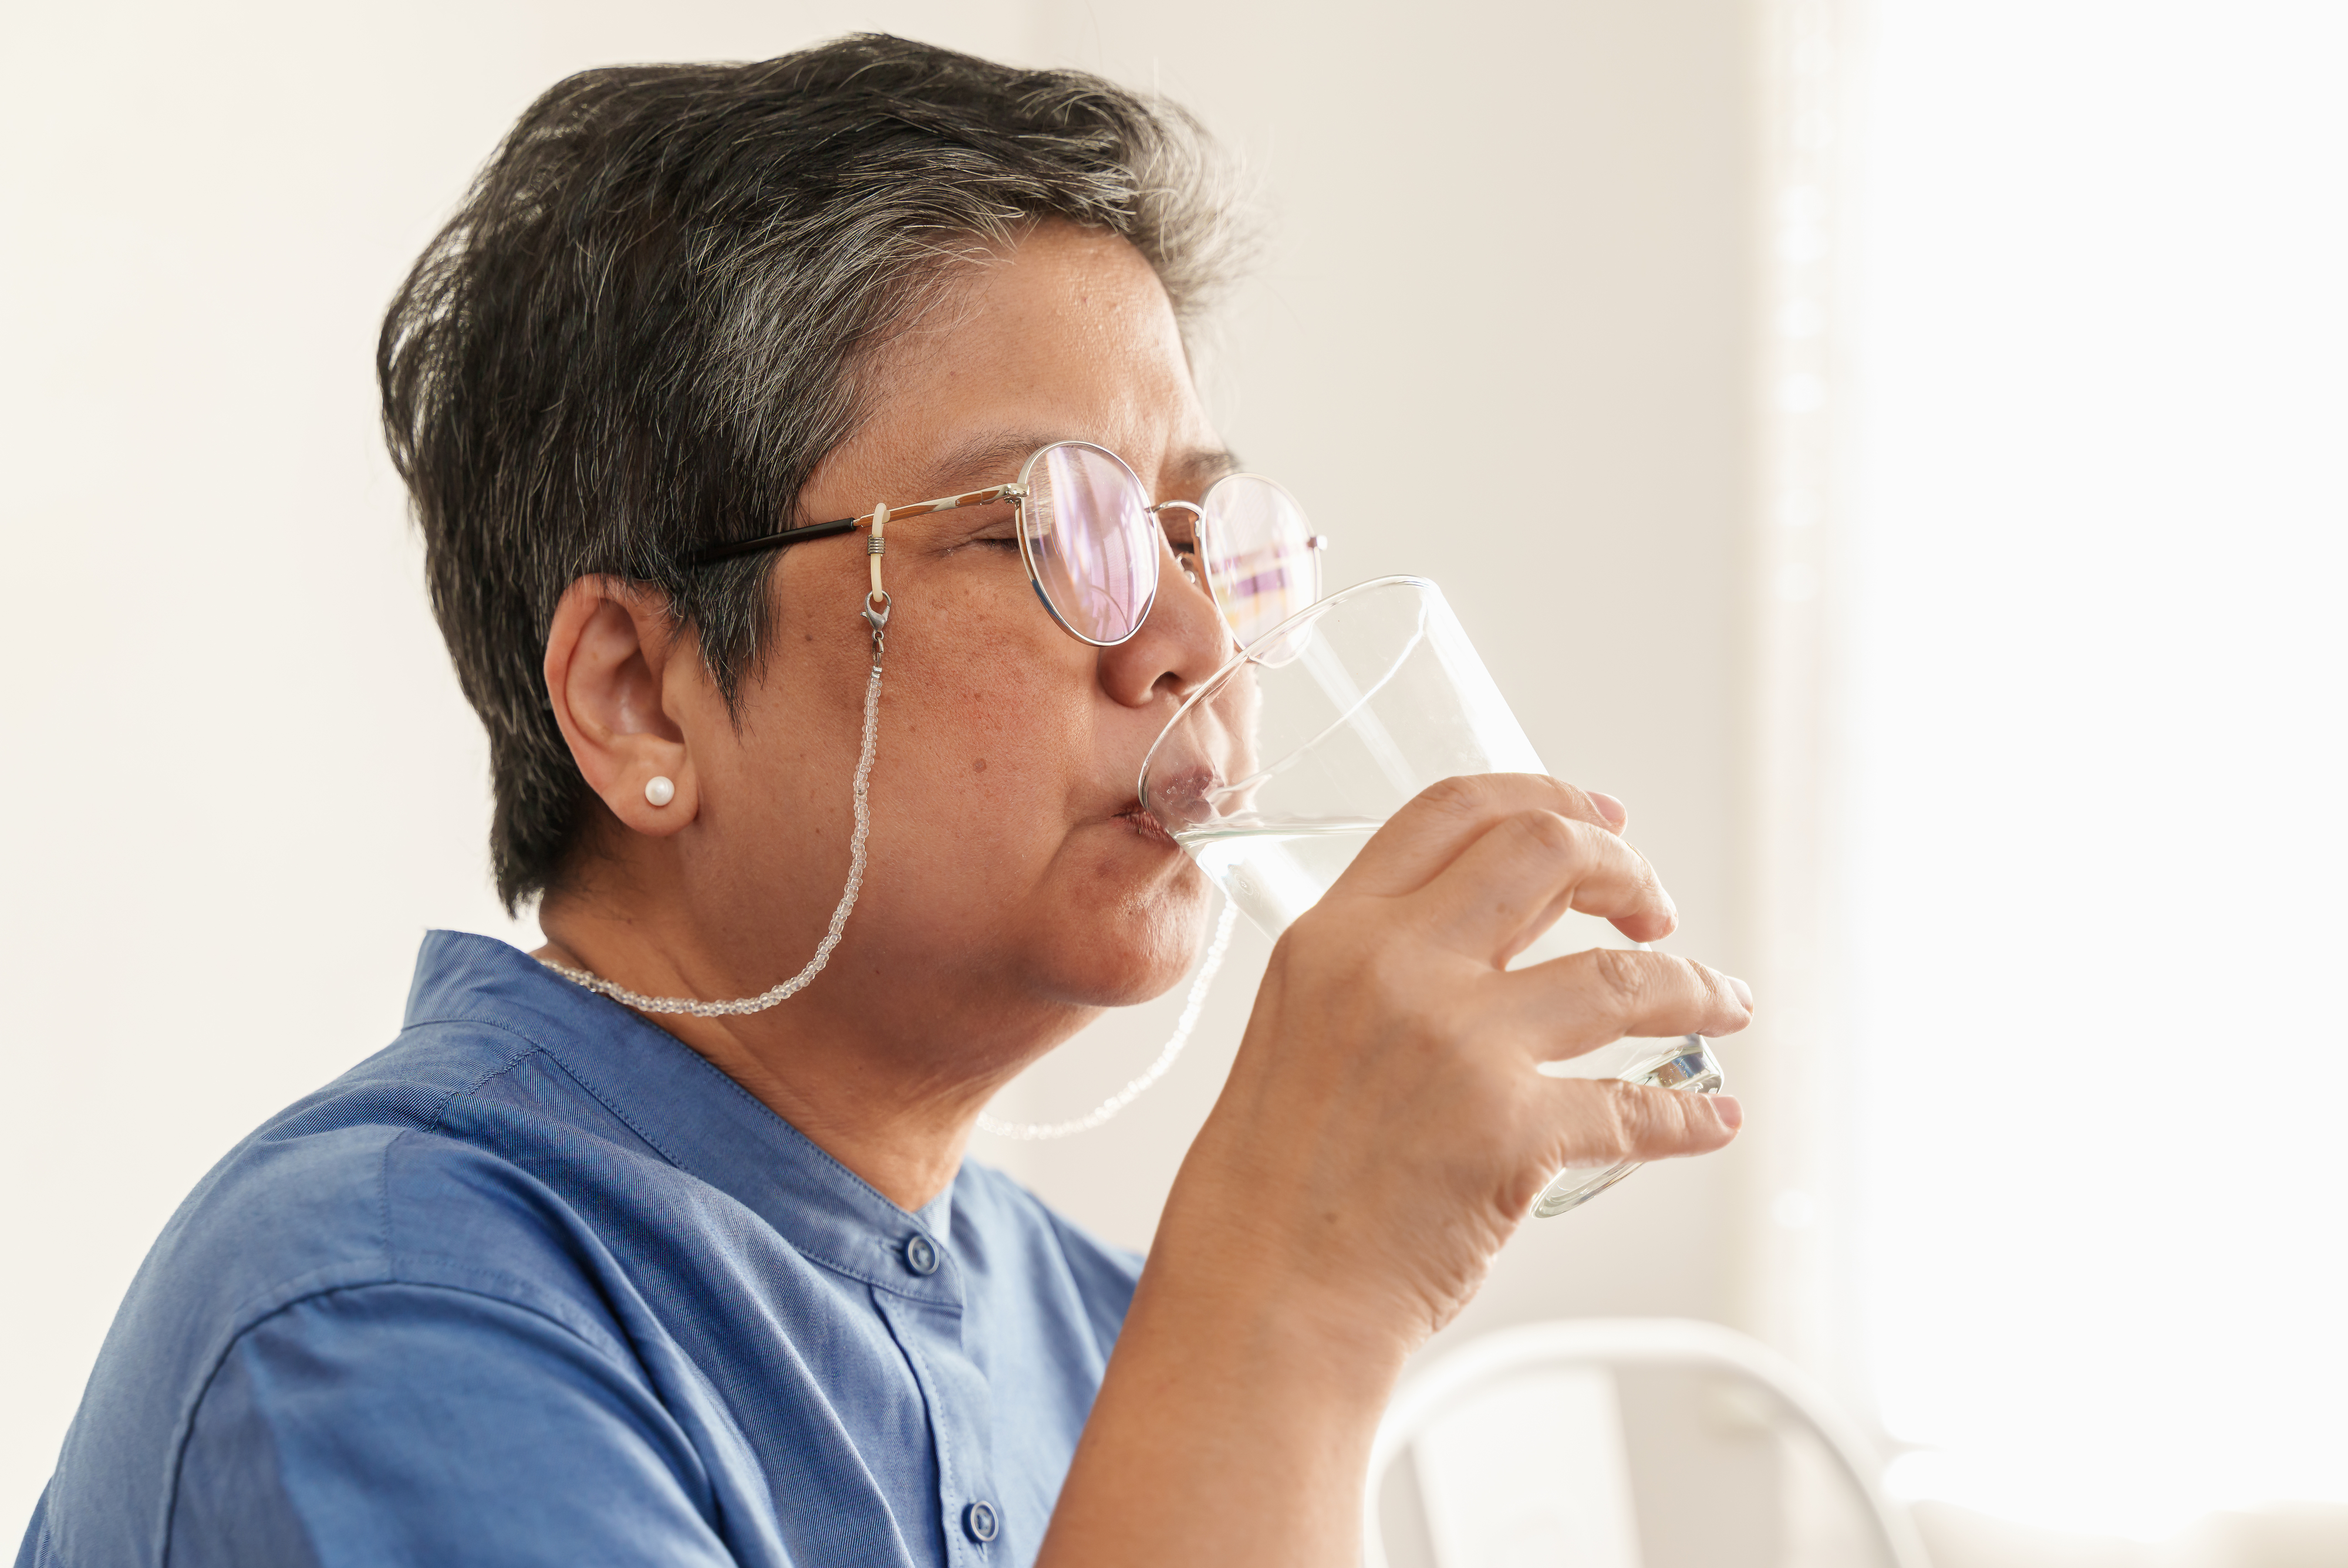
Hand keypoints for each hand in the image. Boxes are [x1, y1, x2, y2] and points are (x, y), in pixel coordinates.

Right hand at [1161, 772, 1750, 1357]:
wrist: (1263, 1296)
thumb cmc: (1275, 1182)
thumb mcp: (1301, 1028)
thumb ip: (1382, 968)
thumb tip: (1498, 936)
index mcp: (1335, 933)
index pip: (1453, 809)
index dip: (1544, 795)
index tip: (1600, 818)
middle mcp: (1395, 966)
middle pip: (1546, 853)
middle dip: (1626, 871)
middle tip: (1654, 912)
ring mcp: (1459, 1045)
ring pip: (1622, 977)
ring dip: (1693, 986)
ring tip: (1724, 1002)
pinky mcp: (1512, 1133)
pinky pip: (1637, 1106)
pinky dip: (1690, 1113)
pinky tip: (1711, 1118)